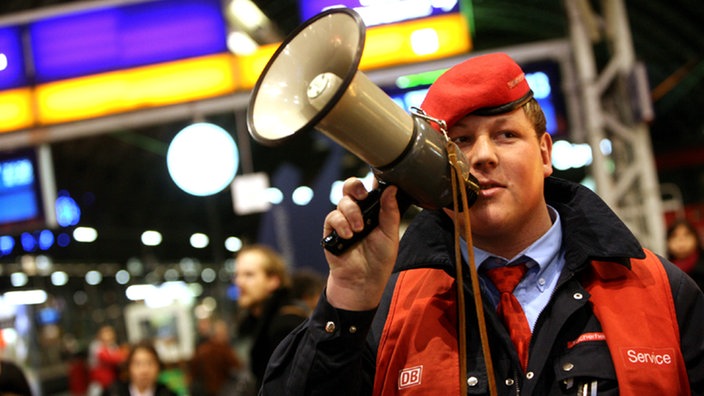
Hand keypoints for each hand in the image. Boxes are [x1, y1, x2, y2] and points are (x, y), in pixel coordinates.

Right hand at [323, 178, 400, 310]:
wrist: (363, 281)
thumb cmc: (379, 259)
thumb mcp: (390, 234)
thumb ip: (390, 211)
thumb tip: (392, 188)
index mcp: (374, 210)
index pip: (372, 188)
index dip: (373, 180)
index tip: (378, 180)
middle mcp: (358, 212)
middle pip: (351, 187)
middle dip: (355, 186)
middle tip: (363, 195)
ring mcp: (344, 220)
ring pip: (343, 201)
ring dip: (352, 213)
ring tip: (359, 230)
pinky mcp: (332, 230)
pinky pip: (332, 217)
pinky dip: (341, 224)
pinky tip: (348, 235)